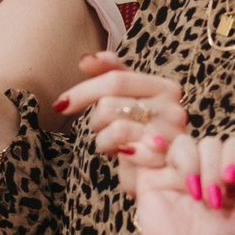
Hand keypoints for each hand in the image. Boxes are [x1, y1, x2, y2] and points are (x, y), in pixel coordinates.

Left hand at [58, 53, 188, 158]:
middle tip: (103, 130)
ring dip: (103, 138)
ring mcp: (170, 134)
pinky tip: (121, 153)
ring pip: (113, 125)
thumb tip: (85, 59)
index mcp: (165, 87)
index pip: (116, 78)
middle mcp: (173, 107)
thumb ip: (110, 74)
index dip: (84, 90)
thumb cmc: (140, 136)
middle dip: (97, 120)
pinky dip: (112, 150)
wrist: (159, 175)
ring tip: (114, 143)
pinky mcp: (161, 156)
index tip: (61, 103)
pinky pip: (120, 146)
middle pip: (110, 103)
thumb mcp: (126, 100)